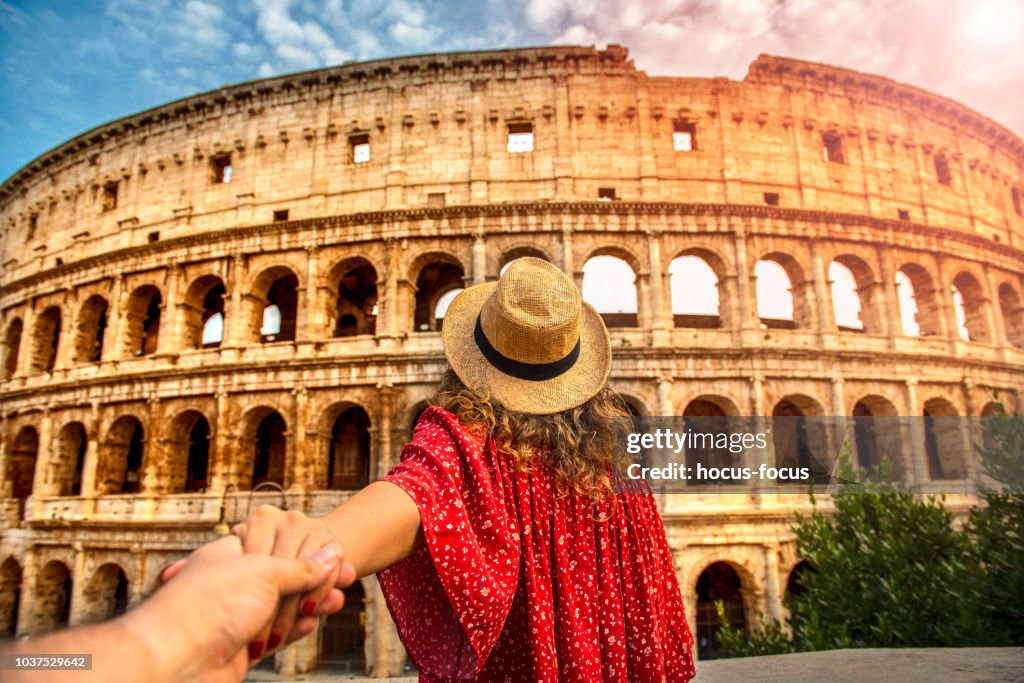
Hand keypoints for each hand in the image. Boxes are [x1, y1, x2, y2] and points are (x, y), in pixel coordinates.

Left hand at [131, 535, 338, 682]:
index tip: (329, 552)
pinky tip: (315, 620)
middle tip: (343, 576)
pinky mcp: (240, 646)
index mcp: (229, 552)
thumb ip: (302, 566)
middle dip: (311, 577)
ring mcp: (235, 614)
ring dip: (309, 602)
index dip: (302, 548)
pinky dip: (296, 627)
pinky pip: (274, 632)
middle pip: (280, 575)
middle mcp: (231, 581)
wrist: (176, 662)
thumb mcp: (265, 571)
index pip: (272, 541)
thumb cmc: (212, 605)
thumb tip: (330, 556)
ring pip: (280, 605)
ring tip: (336, 601)